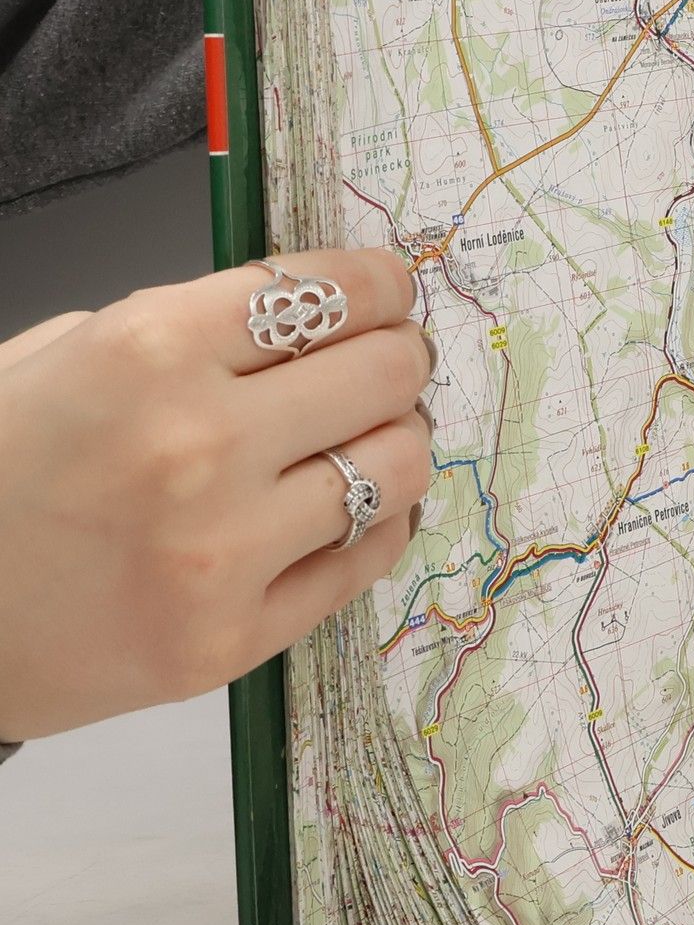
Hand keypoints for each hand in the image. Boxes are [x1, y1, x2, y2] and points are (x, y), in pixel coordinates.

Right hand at [0, 250, 433, 742]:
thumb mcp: (62, 356)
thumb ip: (189, 331)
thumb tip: (316, 313)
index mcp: (147, 349)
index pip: (331, 290)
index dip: (379, 285)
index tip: (390, 291)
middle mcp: (196, 444)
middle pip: (386, 372)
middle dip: (401, 357)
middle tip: (391, 364)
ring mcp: (220, 550)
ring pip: (400, 465)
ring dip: (400, 440)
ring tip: (372, 438)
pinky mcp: (232, 639)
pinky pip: (367, 560)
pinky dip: (380, 523)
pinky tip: (354, 508)